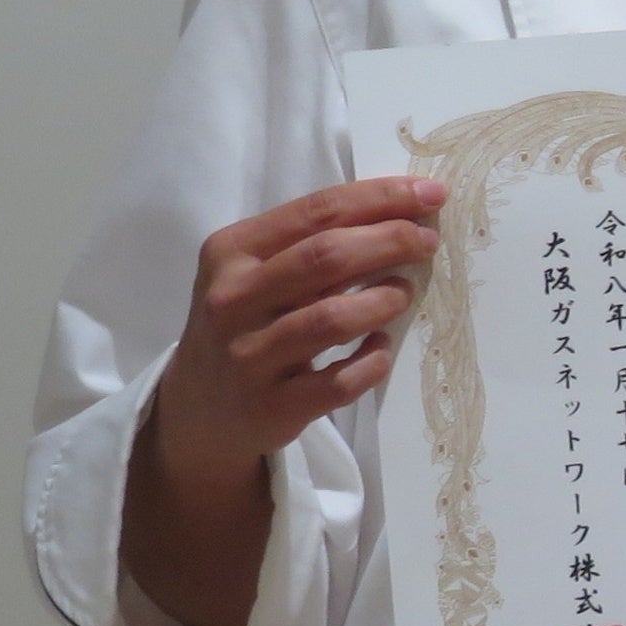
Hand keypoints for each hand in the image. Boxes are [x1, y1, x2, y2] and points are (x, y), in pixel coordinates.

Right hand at [123, 175, 445, 625]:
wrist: (187, 433)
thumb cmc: (242, 340)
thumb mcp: (256, 281)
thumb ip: (316, 243)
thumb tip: (410, 208)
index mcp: (228, 254)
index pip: (314, 211)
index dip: (381, 197)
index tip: (436, 192)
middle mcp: (227, 303)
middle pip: (325, 257)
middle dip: (392, 242)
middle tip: (437, 242)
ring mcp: (244, 361)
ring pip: (328, 319)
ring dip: (384, 302)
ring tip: (412, 296)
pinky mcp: (266, 415)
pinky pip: (335, 385)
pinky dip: (370, 367)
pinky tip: (388, 358)